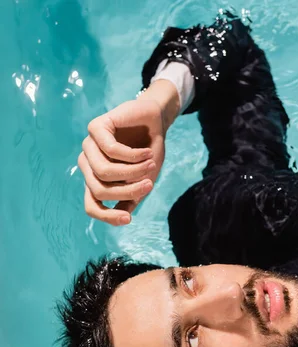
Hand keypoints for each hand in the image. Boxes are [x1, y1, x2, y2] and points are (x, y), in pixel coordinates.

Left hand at [78, 80, 178, 225]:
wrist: (155, 121)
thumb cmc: (147, 152)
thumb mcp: (143, 180)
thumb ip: (132, 197)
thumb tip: (124, 217)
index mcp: (95, 180)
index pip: (92, 206)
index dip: (108, 216)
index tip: (128, 219)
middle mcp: (88, 164)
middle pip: (100, 190)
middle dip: (128, 190)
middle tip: (149, 184)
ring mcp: (89, 145)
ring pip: (104, 172)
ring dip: (132, 171)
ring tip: (151, 164)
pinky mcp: (96, 127)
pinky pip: (111, 150)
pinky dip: (133, 155)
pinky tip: (146, 152)